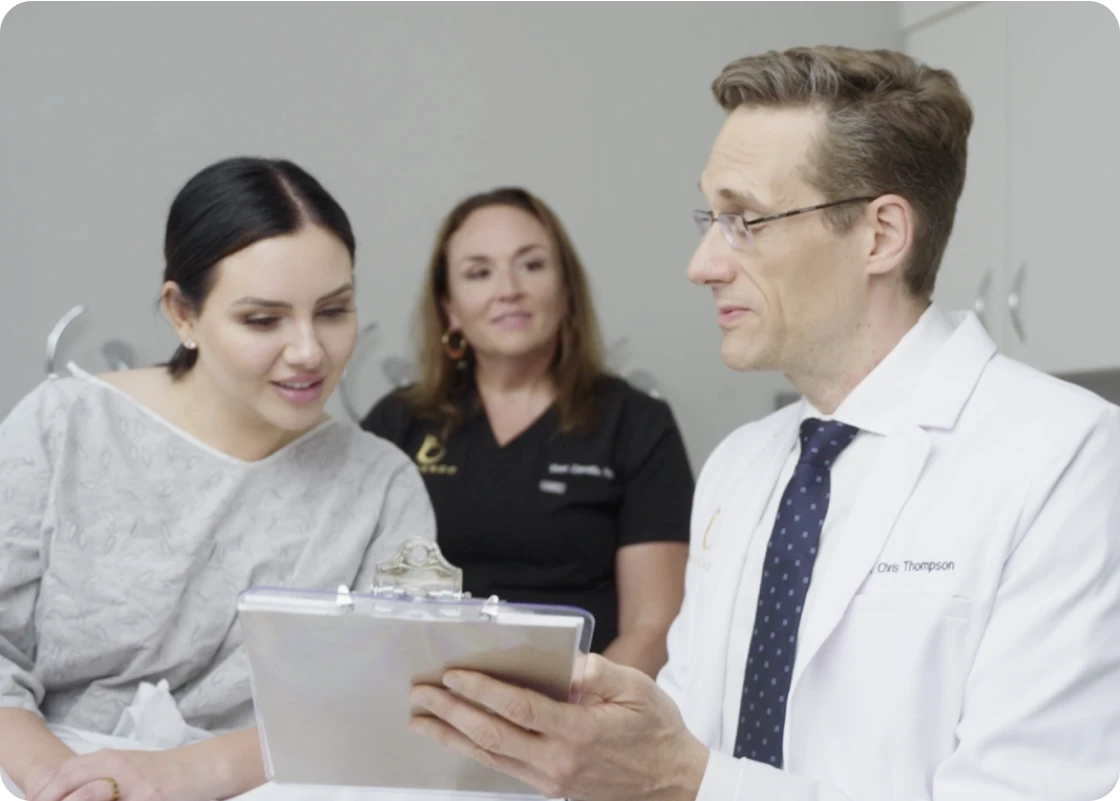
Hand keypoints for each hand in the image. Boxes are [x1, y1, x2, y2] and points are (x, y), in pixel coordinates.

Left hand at [26, 748, 206, 800]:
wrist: (202, 769)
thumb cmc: (164, 773)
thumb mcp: (127, 768)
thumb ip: (98, 775)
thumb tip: (67, 792)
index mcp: (107, 757)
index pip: (60, 772)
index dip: (41, 791)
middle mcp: (115, 765)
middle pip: (65, 782)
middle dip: (49, 799)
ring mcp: (131, 783)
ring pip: (86, 796)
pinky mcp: (147, 796)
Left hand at [409, 653, 709, 800]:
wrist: (675, 786)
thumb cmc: (657, 731)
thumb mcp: (637, 689)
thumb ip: (598, 672)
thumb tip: (563, 661)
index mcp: (579, 732)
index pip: (518, 708)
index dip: (482, 691)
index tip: (453, 675)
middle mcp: (558, 761)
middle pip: (492, 736)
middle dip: (451, 713)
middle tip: (421, 695)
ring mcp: (552, 781)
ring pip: (490, 758)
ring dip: (452, 737)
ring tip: (422, 721)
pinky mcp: (551, 790)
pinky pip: (504, 770)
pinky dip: (475, 753)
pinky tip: (458, 740)